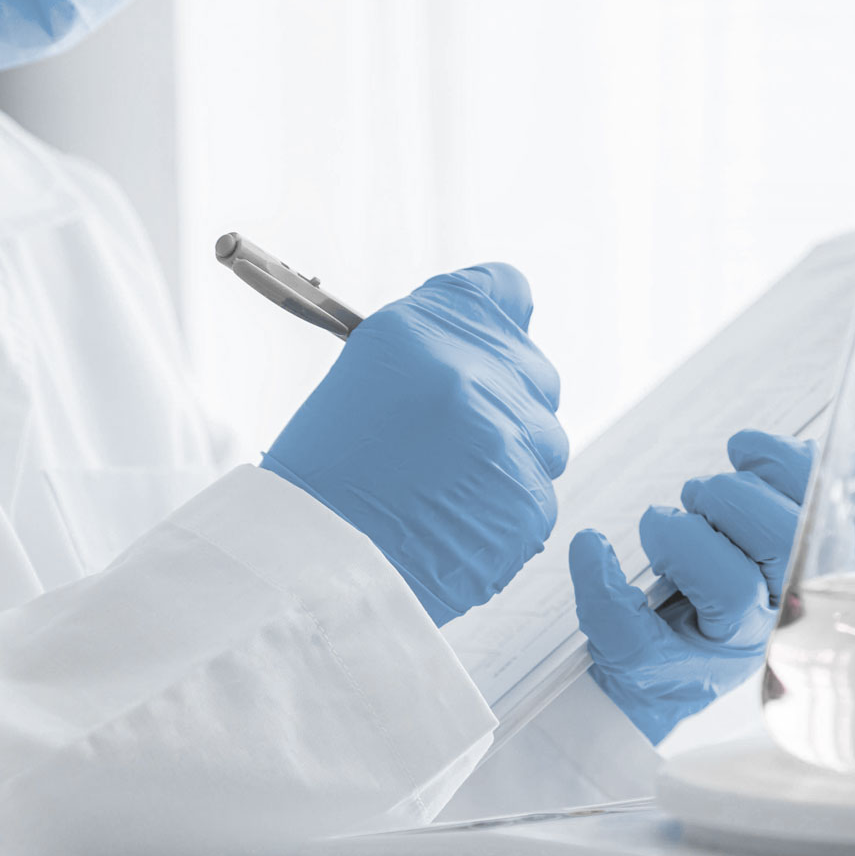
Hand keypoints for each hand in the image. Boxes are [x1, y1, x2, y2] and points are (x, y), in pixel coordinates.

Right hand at [263, 264, 567, 625]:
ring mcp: (505, 437)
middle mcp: (471, 372)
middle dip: (506, 402)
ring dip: (509, 459)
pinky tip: (455, 523)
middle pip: (534, 372)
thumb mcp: (368, 379)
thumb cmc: (326, 476)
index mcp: (421, 329)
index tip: (487, 349)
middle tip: (453, 442)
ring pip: (544, 438)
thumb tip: (506, 331)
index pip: (505, 289)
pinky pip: (538, 494)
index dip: (498, 325)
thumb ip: (441, 348)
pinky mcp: (528, 500)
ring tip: (446, 488)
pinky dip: (505, 509)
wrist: (310, 566)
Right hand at [570, 430, 811, 742]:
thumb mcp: (624, 649)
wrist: (705, 656)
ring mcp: (821, 565)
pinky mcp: (833, 531)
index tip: (654, 526)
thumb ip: (604, 607)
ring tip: (714, 491)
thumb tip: (592, 546)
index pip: (733, 589)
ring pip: (813, 502)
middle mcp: (793, 603)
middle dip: (723, 502)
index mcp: (744, 639)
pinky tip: (750, 456)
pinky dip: (791, 455)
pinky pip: (835, 478)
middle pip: (783, 538)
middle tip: (690, 502)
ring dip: (754, 477)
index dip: (683, 546)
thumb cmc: (666, 650)